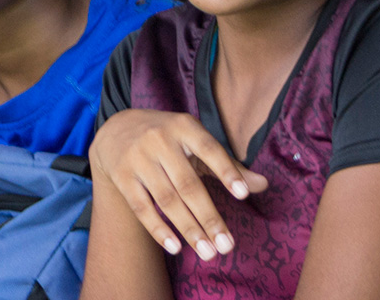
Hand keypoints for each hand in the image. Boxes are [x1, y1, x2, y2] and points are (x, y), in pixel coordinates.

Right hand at [90, 109, 267, 260]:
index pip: (209, 149)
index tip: (242, 195)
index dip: (226, 171)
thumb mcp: (195, 142)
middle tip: (227, 247)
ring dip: (188, 229)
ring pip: (166, 199)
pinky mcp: (120, 174)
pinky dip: (157, 229)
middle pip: (188, 184)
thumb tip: (264, 185)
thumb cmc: (168, 140)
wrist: (115, 129)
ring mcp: (137, 157)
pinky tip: (175, 247)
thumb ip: (228, 165)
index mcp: (184, 127)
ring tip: (208, 252)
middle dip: (209, 218)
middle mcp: (158, 139)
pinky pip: (141, 206)